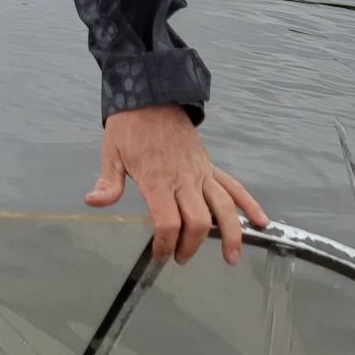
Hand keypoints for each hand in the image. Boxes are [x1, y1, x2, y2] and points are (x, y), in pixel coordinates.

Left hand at [85, 104, 268, 265]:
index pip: (168, 222)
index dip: (166, 244)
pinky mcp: (209, 166)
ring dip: (232, 235)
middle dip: (192, 246)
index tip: (160, 256)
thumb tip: (93, 202)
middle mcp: (184, 179)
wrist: (151, 96)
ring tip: (232, 258)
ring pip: (224, 207)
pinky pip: (234, 187)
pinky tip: (261, 221)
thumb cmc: (129, 127)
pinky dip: (250, 204)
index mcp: (157, 180)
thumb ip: (108, 183)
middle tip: (181, 258)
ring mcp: (201, 172)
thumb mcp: (111, 153)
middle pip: (198, 221)